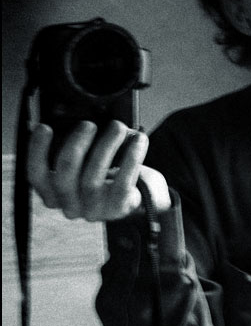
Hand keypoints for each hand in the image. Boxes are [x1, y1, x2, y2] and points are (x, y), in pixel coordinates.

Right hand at [27, 120, 170, 220]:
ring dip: (106, 146)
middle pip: (64, 175)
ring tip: (117, 126)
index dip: (37, 150)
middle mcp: (70, 206)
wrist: (136, 197)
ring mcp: (93, 209)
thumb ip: (77, 148)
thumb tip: (76, 116)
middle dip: (76, 144)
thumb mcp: (86, 162)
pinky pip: (122, 182)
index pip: (36, 174)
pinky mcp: (118, 208)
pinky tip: (138, 139)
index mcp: (54, 193)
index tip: (44, 126)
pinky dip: (132, 157)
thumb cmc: (106, 173)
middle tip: (89, 124)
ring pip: (92, 178)